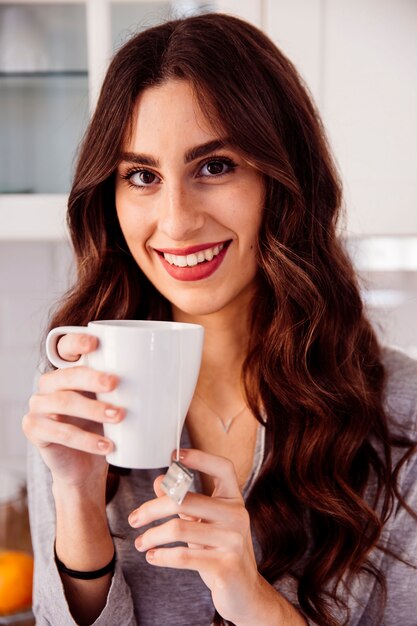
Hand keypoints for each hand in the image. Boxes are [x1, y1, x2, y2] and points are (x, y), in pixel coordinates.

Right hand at [22, 333, 124, 490]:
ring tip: (119, 416)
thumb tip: (167, 374)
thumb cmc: (103, 428)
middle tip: (115, 383)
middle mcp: (49, 385)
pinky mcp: (34, 430)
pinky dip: (85, 440)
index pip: (64, 347)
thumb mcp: (115, 403)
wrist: (85, 466)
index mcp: (69, 370)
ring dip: (92, 409)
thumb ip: (127, 387)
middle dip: (91, 378)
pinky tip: (106, 445)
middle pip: (66, 375)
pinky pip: (59, 432)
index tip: (95, 343)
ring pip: (63, 403)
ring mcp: (38, 406)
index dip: (76, 342)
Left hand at [128, 448, 265, 624]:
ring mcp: (234, 541)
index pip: (223, 468)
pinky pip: (184, 557)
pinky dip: (161, 556)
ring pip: (179, 529)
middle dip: (152, 508)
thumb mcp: (203, 524)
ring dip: (152, 536)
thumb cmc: (220, 551)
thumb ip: (185, 502)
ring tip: (140, 543)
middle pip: (186, 499)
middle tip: (134, 518)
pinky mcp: (226, 566)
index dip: (201, 457)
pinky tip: (152, 557)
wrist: (243, 591)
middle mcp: (237, 516)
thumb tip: (160, 480)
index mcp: (234, 500)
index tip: (174, 455)